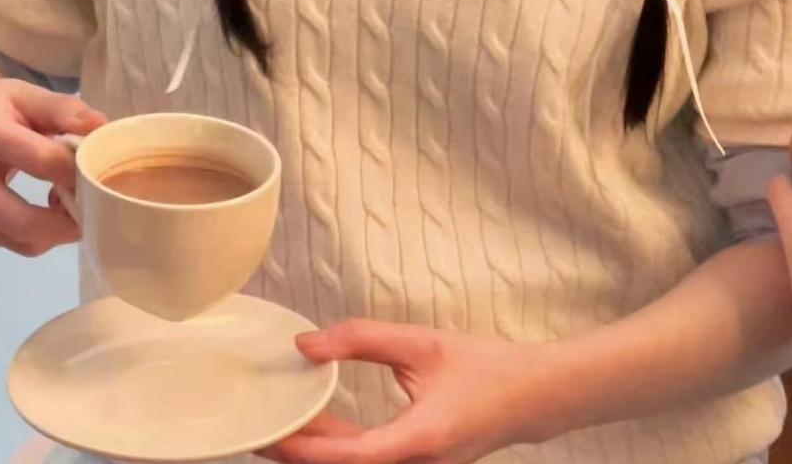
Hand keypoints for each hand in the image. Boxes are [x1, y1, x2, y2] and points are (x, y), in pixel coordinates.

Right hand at [0, 73, 106, 255]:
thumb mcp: (25, 94)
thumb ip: (63, 109)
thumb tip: (102, 128)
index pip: (42, 162)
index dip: (76, 171)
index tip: (99, 171)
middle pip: (23, 220)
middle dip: (67, 223)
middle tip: (95, 209)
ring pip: (16, 239)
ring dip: (52, 232)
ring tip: (71, 205)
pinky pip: (5, 243)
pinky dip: (33, 235)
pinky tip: (45, 210)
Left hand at [259, 319, 549, 463]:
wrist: (533, 397)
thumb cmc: (484, 369)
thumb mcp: (422, 343)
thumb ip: (362, 339)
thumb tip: (307, 345)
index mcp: (418, 442)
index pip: (349, 455)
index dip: (305, 449)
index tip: (270, 435)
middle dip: (299, 452)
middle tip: (258, 428)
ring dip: (317, 450)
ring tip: (279, 423)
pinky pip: (369, 462)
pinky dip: (339, 447)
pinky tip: (318, 425)